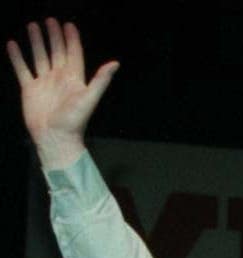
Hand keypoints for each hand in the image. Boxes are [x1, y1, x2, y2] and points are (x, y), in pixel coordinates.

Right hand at [7, 18, 117, 169]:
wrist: (55, 138)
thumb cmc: (74, 121)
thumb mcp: (90, 98)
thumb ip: (101, 80)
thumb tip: (115, 63)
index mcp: (74, 79)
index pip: (73, 54)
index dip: (72, 39)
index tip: (68, 25)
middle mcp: (59, 78)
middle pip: (56, 52)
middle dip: (53, 36)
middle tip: (49, 20)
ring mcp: (44, 83)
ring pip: (39, 57)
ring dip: (36, 42)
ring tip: (32, 26)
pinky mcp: (30, 89)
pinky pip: (22, 69)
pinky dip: (17, 57)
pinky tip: (12, 44)